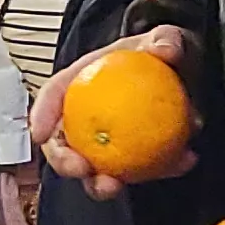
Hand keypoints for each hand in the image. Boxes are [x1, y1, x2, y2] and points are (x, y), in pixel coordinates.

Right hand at [31, 27, 202, 196]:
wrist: (183, 74)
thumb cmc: (157, 57)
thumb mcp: (163, 39)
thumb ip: (165, 38)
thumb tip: (166, 49)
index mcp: (81, 84)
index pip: (54, 95)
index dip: (41, 114)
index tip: (39, 133)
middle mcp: (86, 118)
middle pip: (63, 143)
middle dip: (64, 163)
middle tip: (81, 169)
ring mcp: (108, 144)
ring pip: (95, 171)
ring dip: (100, 185)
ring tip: (116, 186)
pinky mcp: (135, 160)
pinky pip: (142, 172)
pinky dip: (161, 170)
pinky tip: (184, 161)